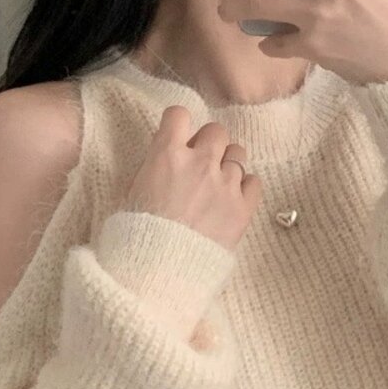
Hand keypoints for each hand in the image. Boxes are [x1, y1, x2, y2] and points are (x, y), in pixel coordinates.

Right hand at [121, 106, 262, 251]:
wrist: (158, 273)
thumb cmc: (136, 237)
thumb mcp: (133, 192)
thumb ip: (154, 166)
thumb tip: (166, 155)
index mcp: (166, 156)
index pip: (179, 114)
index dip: (178, 124)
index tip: (178, 136)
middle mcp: (200, 163)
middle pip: (216, 131)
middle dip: (208, 144)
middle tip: (200, 164)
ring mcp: (225, 185)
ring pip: (238, 154)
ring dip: (227, 165)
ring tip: (216, 186)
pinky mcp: (243, 208)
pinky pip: (254, 181)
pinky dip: (245, 187)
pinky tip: (231, 200)